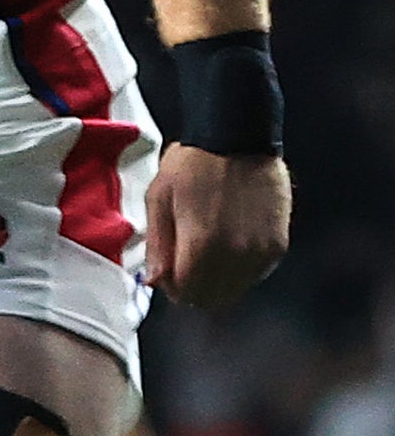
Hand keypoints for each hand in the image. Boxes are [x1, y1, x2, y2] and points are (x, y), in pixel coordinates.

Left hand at [144, 146, 288, 307]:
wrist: (238, 137)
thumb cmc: (191, 165)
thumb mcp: (159, 199)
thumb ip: (158, 246)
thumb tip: (155, 283)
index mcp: (201, 244)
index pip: (184, 292)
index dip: (171, 287)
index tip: (167, 274)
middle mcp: (236, 254)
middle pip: (211, 298)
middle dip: (193, 289)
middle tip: (184, 266)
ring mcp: (261, 251)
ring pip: (235, 290)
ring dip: (218, 282)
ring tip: (207, 252)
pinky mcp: (278, 244)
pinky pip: (256, 274)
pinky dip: (241, 270)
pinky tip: (229, 246)